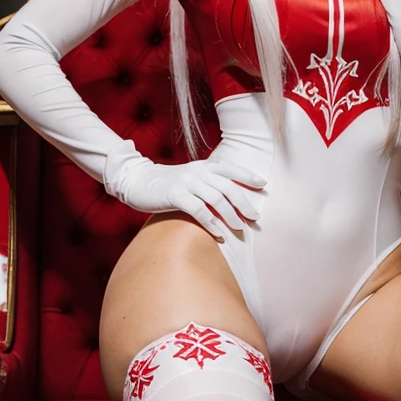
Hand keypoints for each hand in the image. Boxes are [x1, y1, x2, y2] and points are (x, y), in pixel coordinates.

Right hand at [107, 152, 264, 243]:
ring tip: (240, 228)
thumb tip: (230, 199)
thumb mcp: (190, 177)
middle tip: (255, 217)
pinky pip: (198, 211)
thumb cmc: (167, 184)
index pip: (230, 169)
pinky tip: (219, 234)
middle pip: (227, 187)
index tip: (263, 185)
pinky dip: (211, 223)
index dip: (247, 176)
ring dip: (230, 215)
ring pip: (216, 199)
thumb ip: (207, 183)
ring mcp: (186, 182)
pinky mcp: (175, 196)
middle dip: (244, 203)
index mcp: (203, 166)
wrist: (137, 182)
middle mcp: (197, 172)